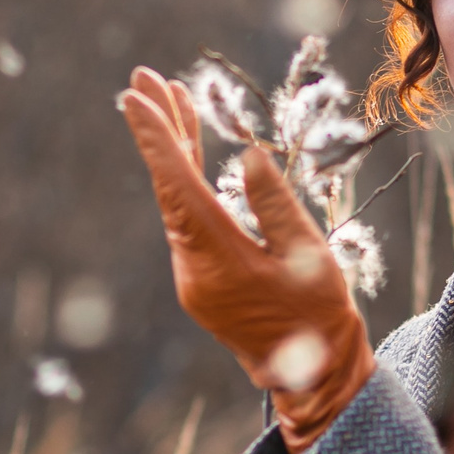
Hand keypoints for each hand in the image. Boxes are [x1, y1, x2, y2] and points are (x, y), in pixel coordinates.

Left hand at [118, 66, 376, 452]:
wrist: (312, 375)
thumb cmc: (320, 315)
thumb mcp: (308, 255)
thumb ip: (275, 205)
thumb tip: (246, 157)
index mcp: (218, 260)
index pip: (179, 188)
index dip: (157, 140)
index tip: (134, 99)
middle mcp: (193, 266)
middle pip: (169, 187)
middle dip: (159, 131)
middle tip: (142, 79)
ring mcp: (193, 273)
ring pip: (176, 200)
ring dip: (174, 149)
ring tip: (170, 95)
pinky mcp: (201, 276)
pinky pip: (187, 217)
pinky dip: (186, 178)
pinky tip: (190, 146)